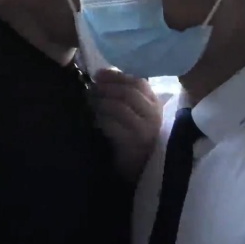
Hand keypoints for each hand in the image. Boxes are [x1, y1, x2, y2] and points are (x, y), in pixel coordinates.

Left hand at [90, 69, 162, 183]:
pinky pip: (112, 125)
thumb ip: (123, 94)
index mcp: (155, 104)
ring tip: (90, 102)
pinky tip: (94, 120)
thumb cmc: (132, 136)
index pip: (139, 82)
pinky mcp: (133, 144)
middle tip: (91, 88)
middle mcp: (154, 115)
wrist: (138, 169)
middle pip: (129, 93)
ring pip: (120, 107)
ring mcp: (146, 130)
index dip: (117, 76)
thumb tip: (101, 75)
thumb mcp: (133, 112)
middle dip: (107, 88)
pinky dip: (100, 119)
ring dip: (101, 102)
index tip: (99, 74)